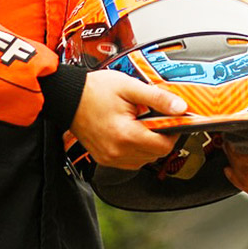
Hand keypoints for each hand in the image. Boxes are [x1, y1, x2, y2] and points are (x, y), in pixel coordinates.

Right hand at [68, 70, 187, 169]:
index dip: (173, 132)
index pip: (164, 146)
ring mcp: (109, 157)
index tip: (173, 119)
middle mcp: (117, 151)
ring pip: (144, 160)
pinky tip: (133, 133)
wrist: (68, 97)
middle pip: (155, 154)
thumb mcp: (130, 87)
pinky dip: (137, 150)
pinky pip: (130, 161)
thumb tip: (180, 108)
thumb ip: (157, 98)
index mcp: (125, 135)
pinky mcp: (103, 158)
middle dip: (162, 137)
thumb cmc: (94, 90)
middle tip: (158, 118)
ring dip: (150, 145)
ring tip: (143, 124)